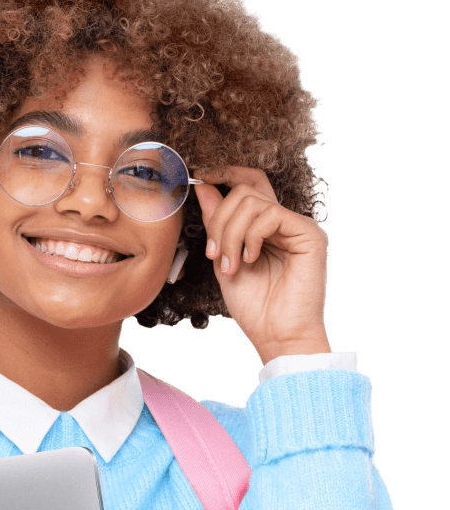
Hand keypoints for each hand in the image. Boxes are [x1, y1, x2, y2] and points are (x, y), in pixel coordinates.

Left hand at [193, 167, 330, 365]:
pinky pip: (271, 215)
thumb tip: (205, 187)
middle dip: (219, 220)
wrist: (276, 335)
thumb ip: (216, 225)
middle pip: (244, 190)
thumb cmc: (254, 307)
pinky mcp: (308, 234)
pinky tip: (250, 260)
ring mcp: (296, 226)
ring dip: (230, 234)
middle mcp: (282, 222)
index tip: (200, 176)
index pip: (247, 185)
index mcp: (263, 227)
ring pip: (252, 202)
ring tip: (231, 266)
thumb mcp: (223, 261)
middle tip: (213, 254)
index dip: (225, 174)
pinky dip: (251, 236)